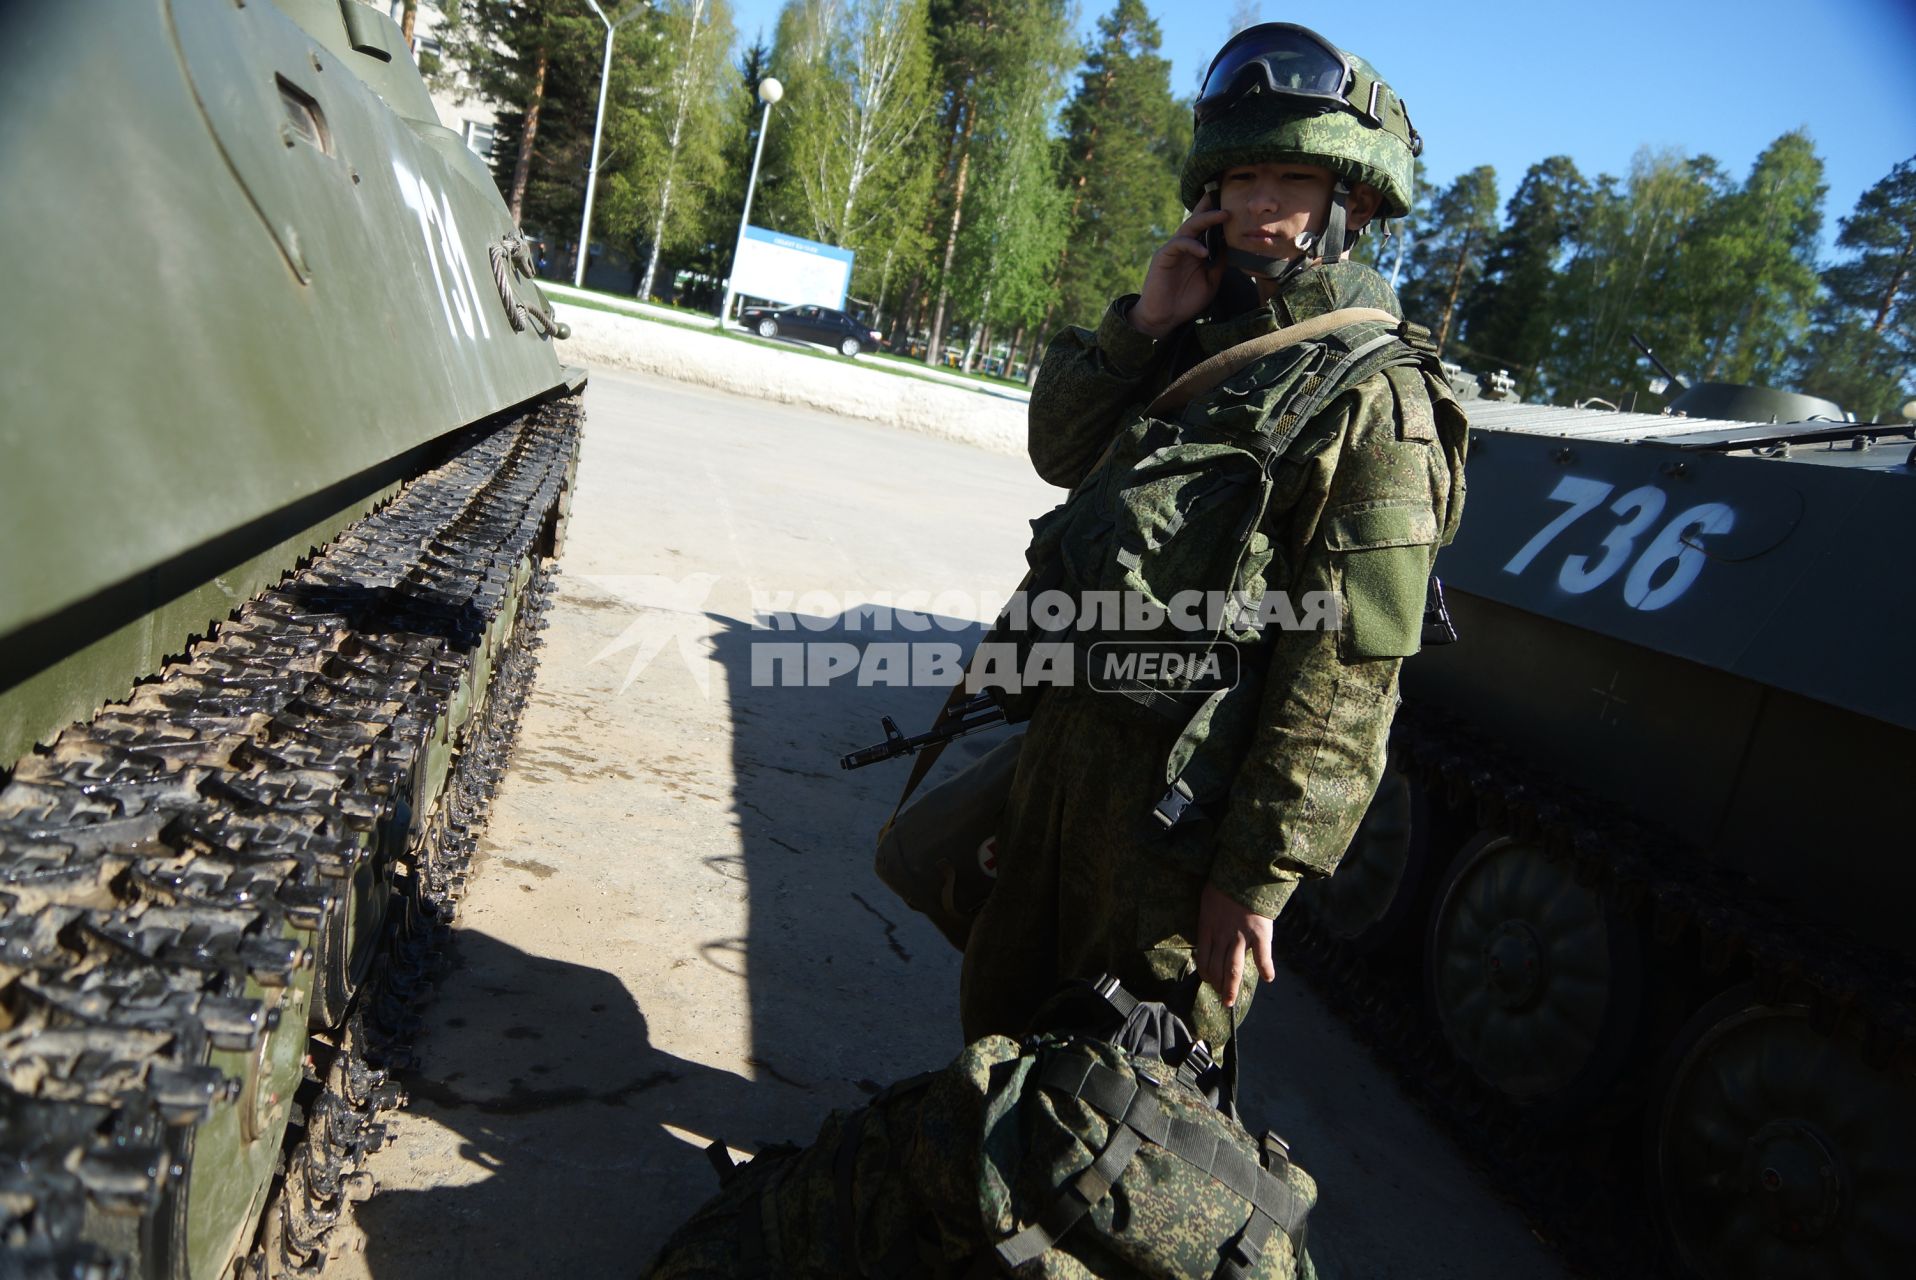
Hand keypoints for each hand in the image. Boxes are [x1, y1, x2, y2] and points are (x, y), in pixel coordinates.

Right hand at [1130, 193, 1228, 339]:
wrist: (1164, 318)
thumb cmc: (1186, 301)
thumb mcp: (1211, 280)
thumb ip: (1219, 263)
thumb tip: (1230, 245)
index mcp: (1195, 250)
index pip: (1206, 228)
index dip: (1217, 215)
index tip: (1234, 204)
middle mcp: (1184, 246)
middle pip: (1197, 220)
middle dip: (1211, 207)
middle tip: (1229, 199)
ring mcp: (1173, 250)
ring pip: (1189, 227)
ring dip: (1206, 219)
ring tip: (1223, 216)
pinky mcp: (1163, 256)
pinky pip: (1179, 244)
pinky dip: (1192, 245)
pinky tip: (1204, 252)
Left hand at [1196, 883, 1275, 1007]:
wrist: (1244, 871)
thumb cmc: (1224, 885)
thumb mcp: (1208, 902)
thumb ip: (1209, 921)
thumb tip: (1209, 934)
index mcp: (1207, 927)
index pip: (1203, 958)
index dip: (1205, 974)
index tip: (1209, 982)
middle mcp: (1222, 935)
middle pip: (1216, 967)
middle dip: (1217, 986)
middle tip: (1222, 999)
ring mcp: (1241, 935)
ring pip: (1233, 968)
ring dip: (1231, 987)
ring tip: (1231, 1001)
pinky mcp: (1259, 932)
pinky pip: (1262, 955)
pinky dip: (1265, 968)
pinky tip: (1268, 978)